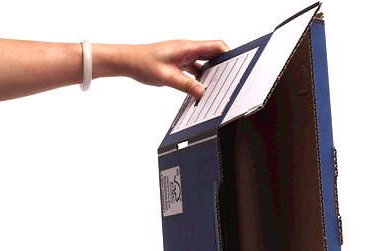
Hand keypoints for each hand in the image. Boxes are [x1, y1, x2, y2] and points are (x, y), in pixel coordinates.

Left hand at [93, 40, 229, 98]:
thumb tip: (202, 92)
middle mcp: (187, 49)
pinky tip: (198, 88)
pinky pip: (193, 69)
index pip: (216, 45)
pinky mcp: (177, 63)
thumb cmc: (142, 63)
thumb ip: (186, 85)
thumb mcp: (166, 77)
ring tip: (215, 86)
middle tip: (228, 79)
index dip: (229, 53)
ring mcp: (182, 55)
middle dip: (222, 65)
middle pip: (212, 54)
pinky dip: (198, 78)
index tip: (237, 64)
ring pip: (203, 63)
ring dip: (209, 74)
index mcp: (187, 47)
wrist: (128, 61)